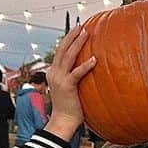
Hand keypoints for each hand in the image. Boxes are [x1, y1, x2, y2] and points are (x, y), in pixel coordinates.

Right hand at [45, 26, 95, 140]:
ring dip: (77, 43)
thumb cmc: (71, 107)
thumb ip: (75, 78)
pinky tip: (94, 59)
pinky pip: (77, 73)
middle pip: (62, 49)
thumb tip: (88, 70)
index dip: (68, 40)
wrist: (63, 121)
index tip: (76, 30)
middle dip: (71, 36)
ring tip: (86, 33)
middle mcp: (54, 72)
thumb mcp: (70, 89)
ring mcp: (59, 79)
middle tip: (81, 26)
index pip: (60, 52)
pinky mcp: (67, 86)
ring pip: (68, 56)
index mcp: (53, 72)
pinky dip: (85, 65)